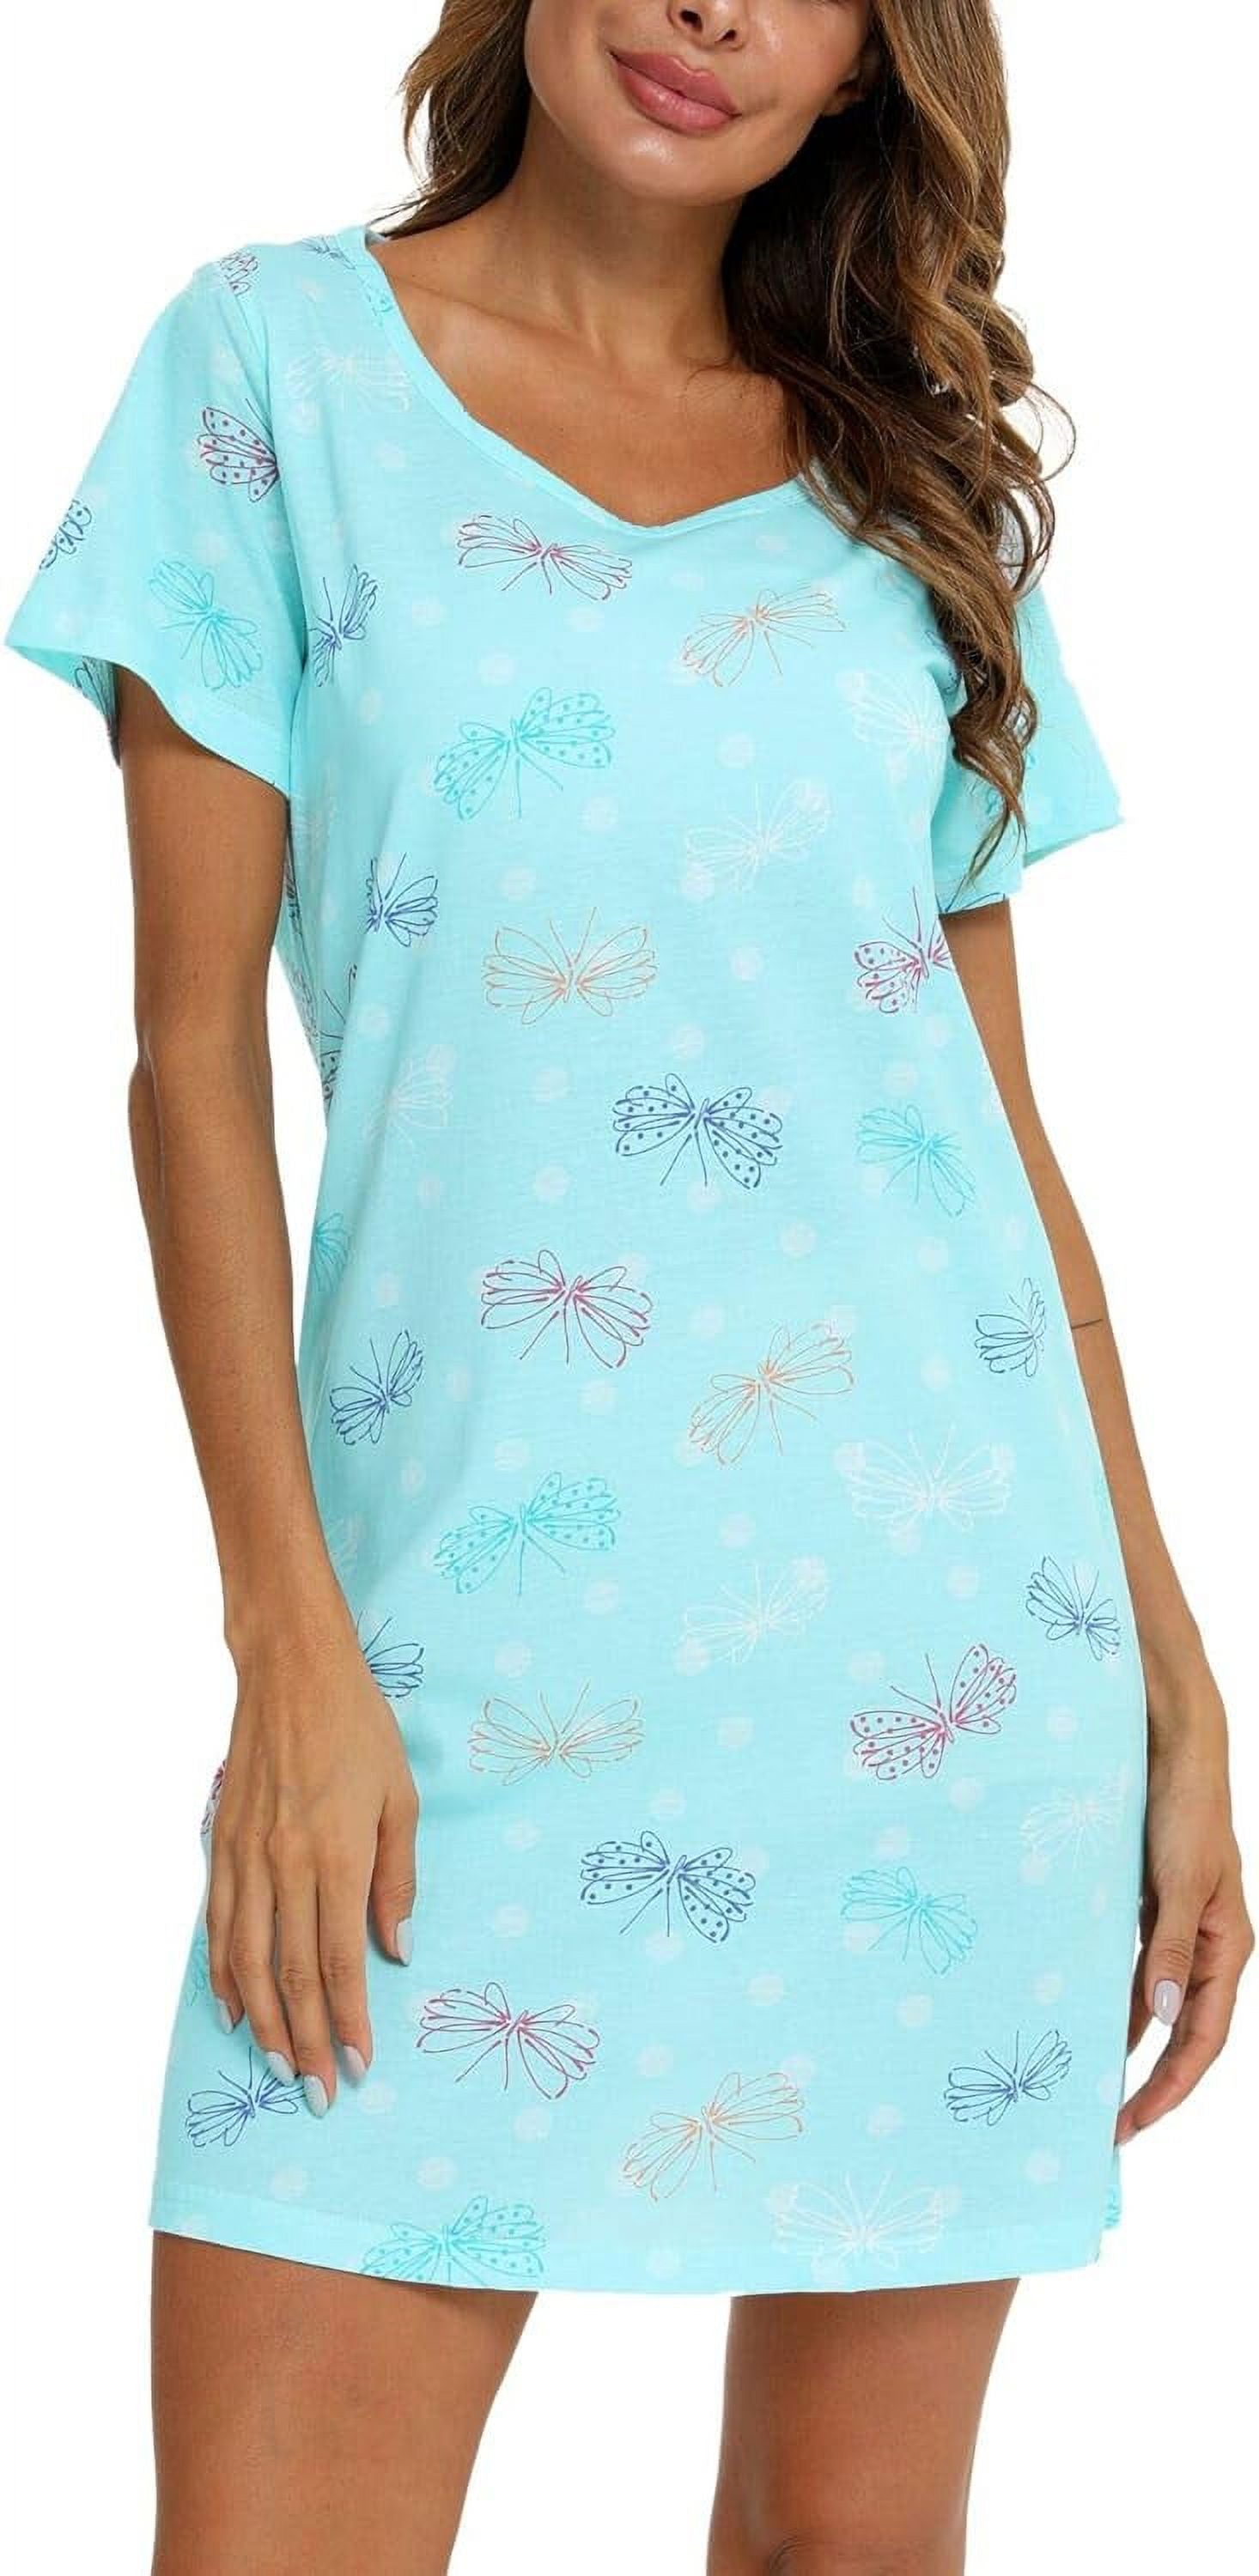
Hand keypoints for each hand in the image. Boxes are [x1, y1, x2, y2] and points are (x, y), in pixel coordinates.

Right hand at [205, 1607, 419, 2113]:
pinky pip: (217, 1925)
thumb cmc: (359, 1729)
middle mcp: (284, 1863)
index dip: (349, 2020)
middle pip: (289, 1974)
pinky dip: (222, 1974)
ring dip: (264, 2022)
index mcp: (336, 1853)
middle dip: (308, 2041)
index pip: (338, 1960)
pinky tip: (233, 2010)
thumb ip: (397, 1880)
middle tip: (321, 2093)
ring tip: (281, 2068)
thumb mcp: (400, 1798)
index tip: (362, 2065)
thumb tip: (397, 1952)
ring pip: (247, 1961)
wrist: (291, 1671)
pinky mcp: (221, 1844)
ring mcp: (245, 1855)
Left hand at [1116, 1698, 1252, 2144]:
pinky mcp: (1151, 1911)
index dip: (1170, 2087)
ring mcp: (1178, 1931)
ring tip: (1088, 2084)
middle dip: (1148, 2083)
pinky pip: (1135, 1971)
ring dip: (1127, 2044)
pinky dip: (1114, 1999)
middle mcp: (1204, 1949)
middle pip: (1181, 2035)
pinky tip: (1085, 2018)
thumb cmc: (1185, 1810)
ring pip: (1156, 2007)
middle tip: (1104, 2123)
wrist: (1174, 1752)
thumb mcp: (1177, 1880)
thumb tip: (1163, 2016)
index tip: (1132, 2121)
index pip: (1202, 2040)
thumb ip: (1167, 1946)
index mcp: (1225, 1948)